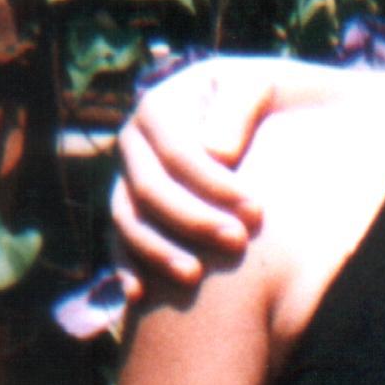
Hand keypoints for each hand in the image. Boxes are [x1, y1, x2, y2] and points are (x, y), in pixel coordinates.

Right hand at [109, 58, 290, 289]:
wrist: (260, 121)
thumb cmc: (263, 104)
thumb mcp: (257, 88)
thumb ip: (237, 109)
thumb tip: (216, 153)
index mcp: (159, 107)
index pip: (177, 151)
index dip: (213, 184)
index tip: (257, 211)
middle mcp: (135, 144)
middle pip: (150, 188)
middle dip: (193, 219)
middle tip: (238, 243)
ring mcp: (129, 181)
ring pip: (129, 219)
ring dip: (159, 250)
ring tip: (194, 276)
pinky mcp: (133, 214)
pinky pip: (121, 243)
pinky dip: (127, 268)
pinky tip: (137, 296)